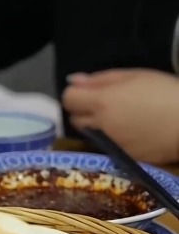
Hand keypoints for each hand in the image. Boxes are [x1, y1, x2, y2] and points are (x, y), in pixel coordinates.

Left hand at [62, 68, 178, 163]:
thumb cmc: (166, 92)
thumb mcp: (135, 76)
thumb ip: (100, 79)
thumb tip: (73, 81)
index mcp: (102, 102)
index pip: (68, 99)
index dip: (75, 94)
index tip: (88, 92)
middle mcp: (101, 125)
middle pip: (75, 119)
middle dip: (84, 111)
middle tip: (105, 105)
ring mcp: (112, 143)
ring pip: (90, 135)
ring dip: (96, 126)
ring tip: (120, 118)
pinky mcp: (124, 157)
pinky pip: (107, 146)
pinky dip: (113, 139)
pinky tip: (131, 132)